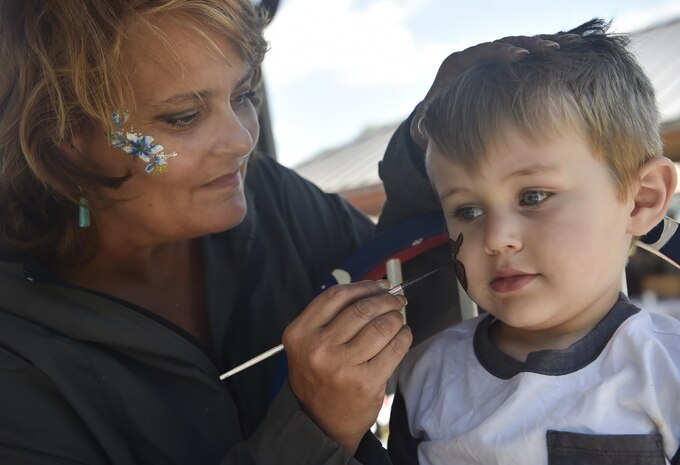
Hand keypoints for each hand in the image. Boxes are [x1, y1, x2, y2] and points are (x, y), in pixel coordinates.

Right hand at [282, 281, 411, 453]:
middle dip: (386, 300)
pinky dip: (404, 337)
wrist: (320, 424)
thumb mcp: (307, 345)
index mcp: (300, 334)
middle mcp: (318, 348)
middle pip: (362, 309)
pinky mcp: (365, 382)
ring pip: (381, 327)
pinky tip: (403, 335)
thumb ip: (330, 317)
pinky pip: (394, 349)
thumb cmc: (318, 378)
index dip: (363, 286)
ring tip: (399, 319)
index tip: (379, 286)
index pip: (337, 296)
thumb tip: (373, 289)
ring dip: (397, 318)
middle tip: (396, 301)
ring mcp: (342, 366)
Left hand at [411, 37, 561, 149]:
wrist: (440, 113)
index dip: (500, 51)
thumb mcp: (426, 123)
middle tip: (552, 49)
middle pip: (507, 42)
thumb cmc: (433, 119)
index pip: (482, 51)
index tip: (518, 56)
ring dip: (545, 44)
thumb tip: (420, 126)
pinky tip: (574, 50)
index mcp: (458, 64)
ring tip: (571, 46)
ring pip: (522, 45)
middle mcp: (477, 55)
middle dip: (530, 44)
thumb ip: (424, 123)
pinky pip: (530, 55)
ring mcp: (493, 59)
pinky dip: (549, 52)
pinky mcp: (506, 66)